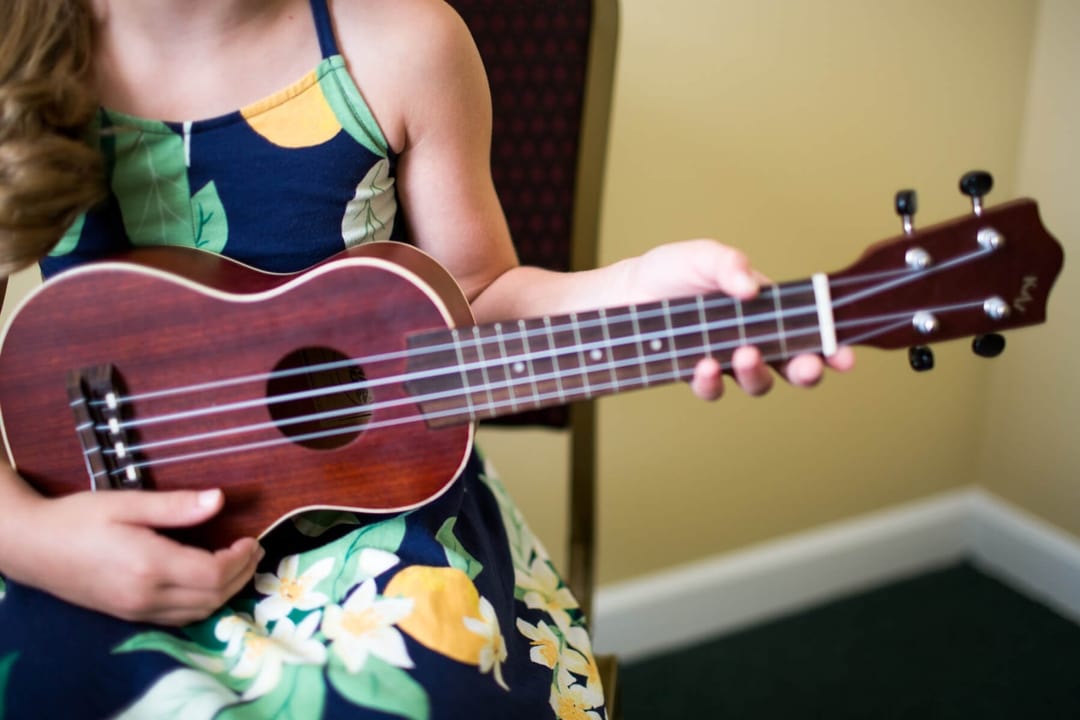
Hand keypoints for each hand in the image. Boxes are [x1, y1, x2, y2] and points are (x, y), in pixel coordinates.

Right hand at [1, 481, 261, 625]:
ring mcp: (137, 610)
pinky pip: (179, 617)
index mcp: (150, 566)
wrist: (32, 547)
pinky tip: (209, 582)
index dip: (240, 559)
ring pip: (198, 612)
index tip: (252, 540)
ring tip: (239, 565)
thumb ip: (177, 506)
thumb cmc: (78, 518)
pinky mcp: (129, 615)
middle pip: (212, 597)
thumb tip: (220, 499)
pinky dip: (203, 602)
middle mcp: (147, 596)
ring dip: (226, 592)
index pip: (214, 574)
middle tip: (254, 551)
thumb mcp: (128, 503)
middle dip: (240, 575)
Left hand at [626, 239, 855, 398]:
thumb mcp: (701, 256)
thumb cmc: (671, 271)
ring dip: (757, 373)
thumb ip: (726, 264)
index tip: (844, 357)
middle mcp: (754, 337)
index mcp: (766, 308)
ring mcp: (727, 359)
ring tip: (744, 355)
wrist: (626, 292)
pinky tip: (705, 365)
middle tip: (805, 367)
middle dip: (806, 370)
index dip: (831, 346)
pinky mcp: (697, 373)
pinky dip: (712, 381)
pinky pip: (713, 389)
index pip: (809, 328)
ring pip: (757, 382)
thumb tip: (750, 285)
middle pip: (793, 364)